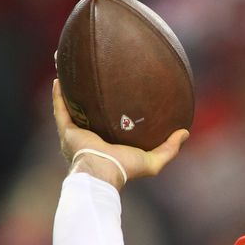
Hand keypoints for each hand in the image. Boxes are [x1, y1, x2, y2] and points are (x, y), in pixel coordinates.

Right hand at [52, 78, 188, 189]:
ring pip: (71, 107)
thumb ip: (170, 147)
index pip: (110, 124)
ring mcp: (76, 133)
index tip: (118, 94)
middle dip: (89, 97)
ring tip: (73, 72)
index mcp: (108, 143)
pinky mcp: (66, 130)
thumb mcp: (153, 160)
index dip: (112, 111)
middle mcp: (90, 137)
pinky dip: (59, 94)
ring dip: (70, 91)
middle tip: (94, 78)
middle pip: (89, 112)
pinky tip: (60, 78)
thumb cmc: (126, 169)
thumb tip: (185, 132)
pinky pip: (60, 108)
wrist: (103, 172)